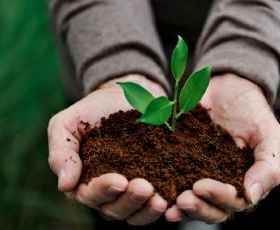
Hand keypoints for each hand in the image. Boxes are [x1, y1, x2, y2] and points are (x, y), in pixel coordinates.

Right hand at [48, 74, 168, 224]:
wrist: (122, 96)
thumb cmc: (89, 112)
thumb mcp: (66, 124)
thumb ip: (61, 153)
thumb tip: (64, 185)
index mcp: (81, 181)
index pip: (88, 195)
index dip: (103, 190)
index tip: (118, 180)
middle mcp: (105, 192)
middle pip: (113, 209)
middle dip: (128, 201)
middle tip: (144, 187)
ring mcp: (128, 192)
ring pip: (134, 214)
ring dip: (146, 210)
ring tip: (159, 199)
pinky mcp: (152, 185)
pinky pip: (154, 205)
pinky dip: (162, 207)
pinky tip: (171, 200)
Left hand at [165, 74, 279, 223]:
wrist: (224, 89)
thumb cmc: (252, 113)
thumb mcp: (269, 135)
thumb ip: (269, 166)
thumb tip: (252, 196)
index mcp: (242, 184)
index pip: (232, 202)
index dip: (218, 197)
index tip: (201, 186)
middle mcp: (218, 185)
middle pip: (208, 208)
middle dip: (196, 207)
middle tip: (181, 199)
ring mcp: (195, 176)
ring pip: (188, 201)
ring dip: (177, 205)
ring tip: (165, 202)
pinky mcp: (175, 164)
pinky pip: (167, 180)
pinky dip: (160, 187)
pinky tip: (150, 187)